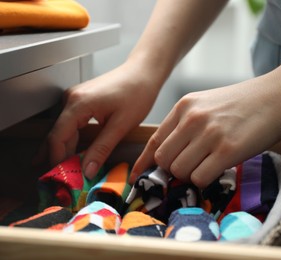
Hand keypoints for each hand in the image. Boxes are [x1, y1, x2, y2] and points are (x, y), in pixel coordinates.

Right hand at [46, 61, 159, 178]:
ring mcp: (74, 98)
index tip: (62, 179)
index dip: (57, 160)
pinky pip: (70, 124)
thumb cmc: (137, 93)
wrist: (143, 73)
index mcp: (78, 103)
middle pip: (57, 134)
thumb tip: (87, 171)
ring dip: (65, 150)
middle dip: (58, 158)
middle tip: (63, 180)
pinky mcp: (80, 100)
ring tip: (68, 172)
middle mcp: (70, 99)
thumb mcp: (121, 125)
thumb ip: (102, 149)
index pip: (57, 137)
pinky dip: (72, 140)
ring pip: (63, 130)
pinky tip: (75, 154)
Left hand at [132, 76, 280, 187]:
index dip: (146, 162)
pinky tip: (219, 169)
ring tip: (208, 166)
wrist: (278, 95)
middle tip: (192, 168)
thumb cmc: (244, 103)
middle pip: (164, 160)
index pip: (154, 141)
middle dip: (174, 170)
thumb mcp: (207, 103)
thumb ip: (187, 124)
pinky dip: (206, 180)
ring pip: (180, 171)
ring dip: (191, 176)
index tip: (140, 176)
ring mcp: (209, 134)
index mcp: (184, 107)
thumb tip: (173, 153)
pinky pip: (201, 178)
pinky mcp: (227, 150)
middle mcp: (192, 119)